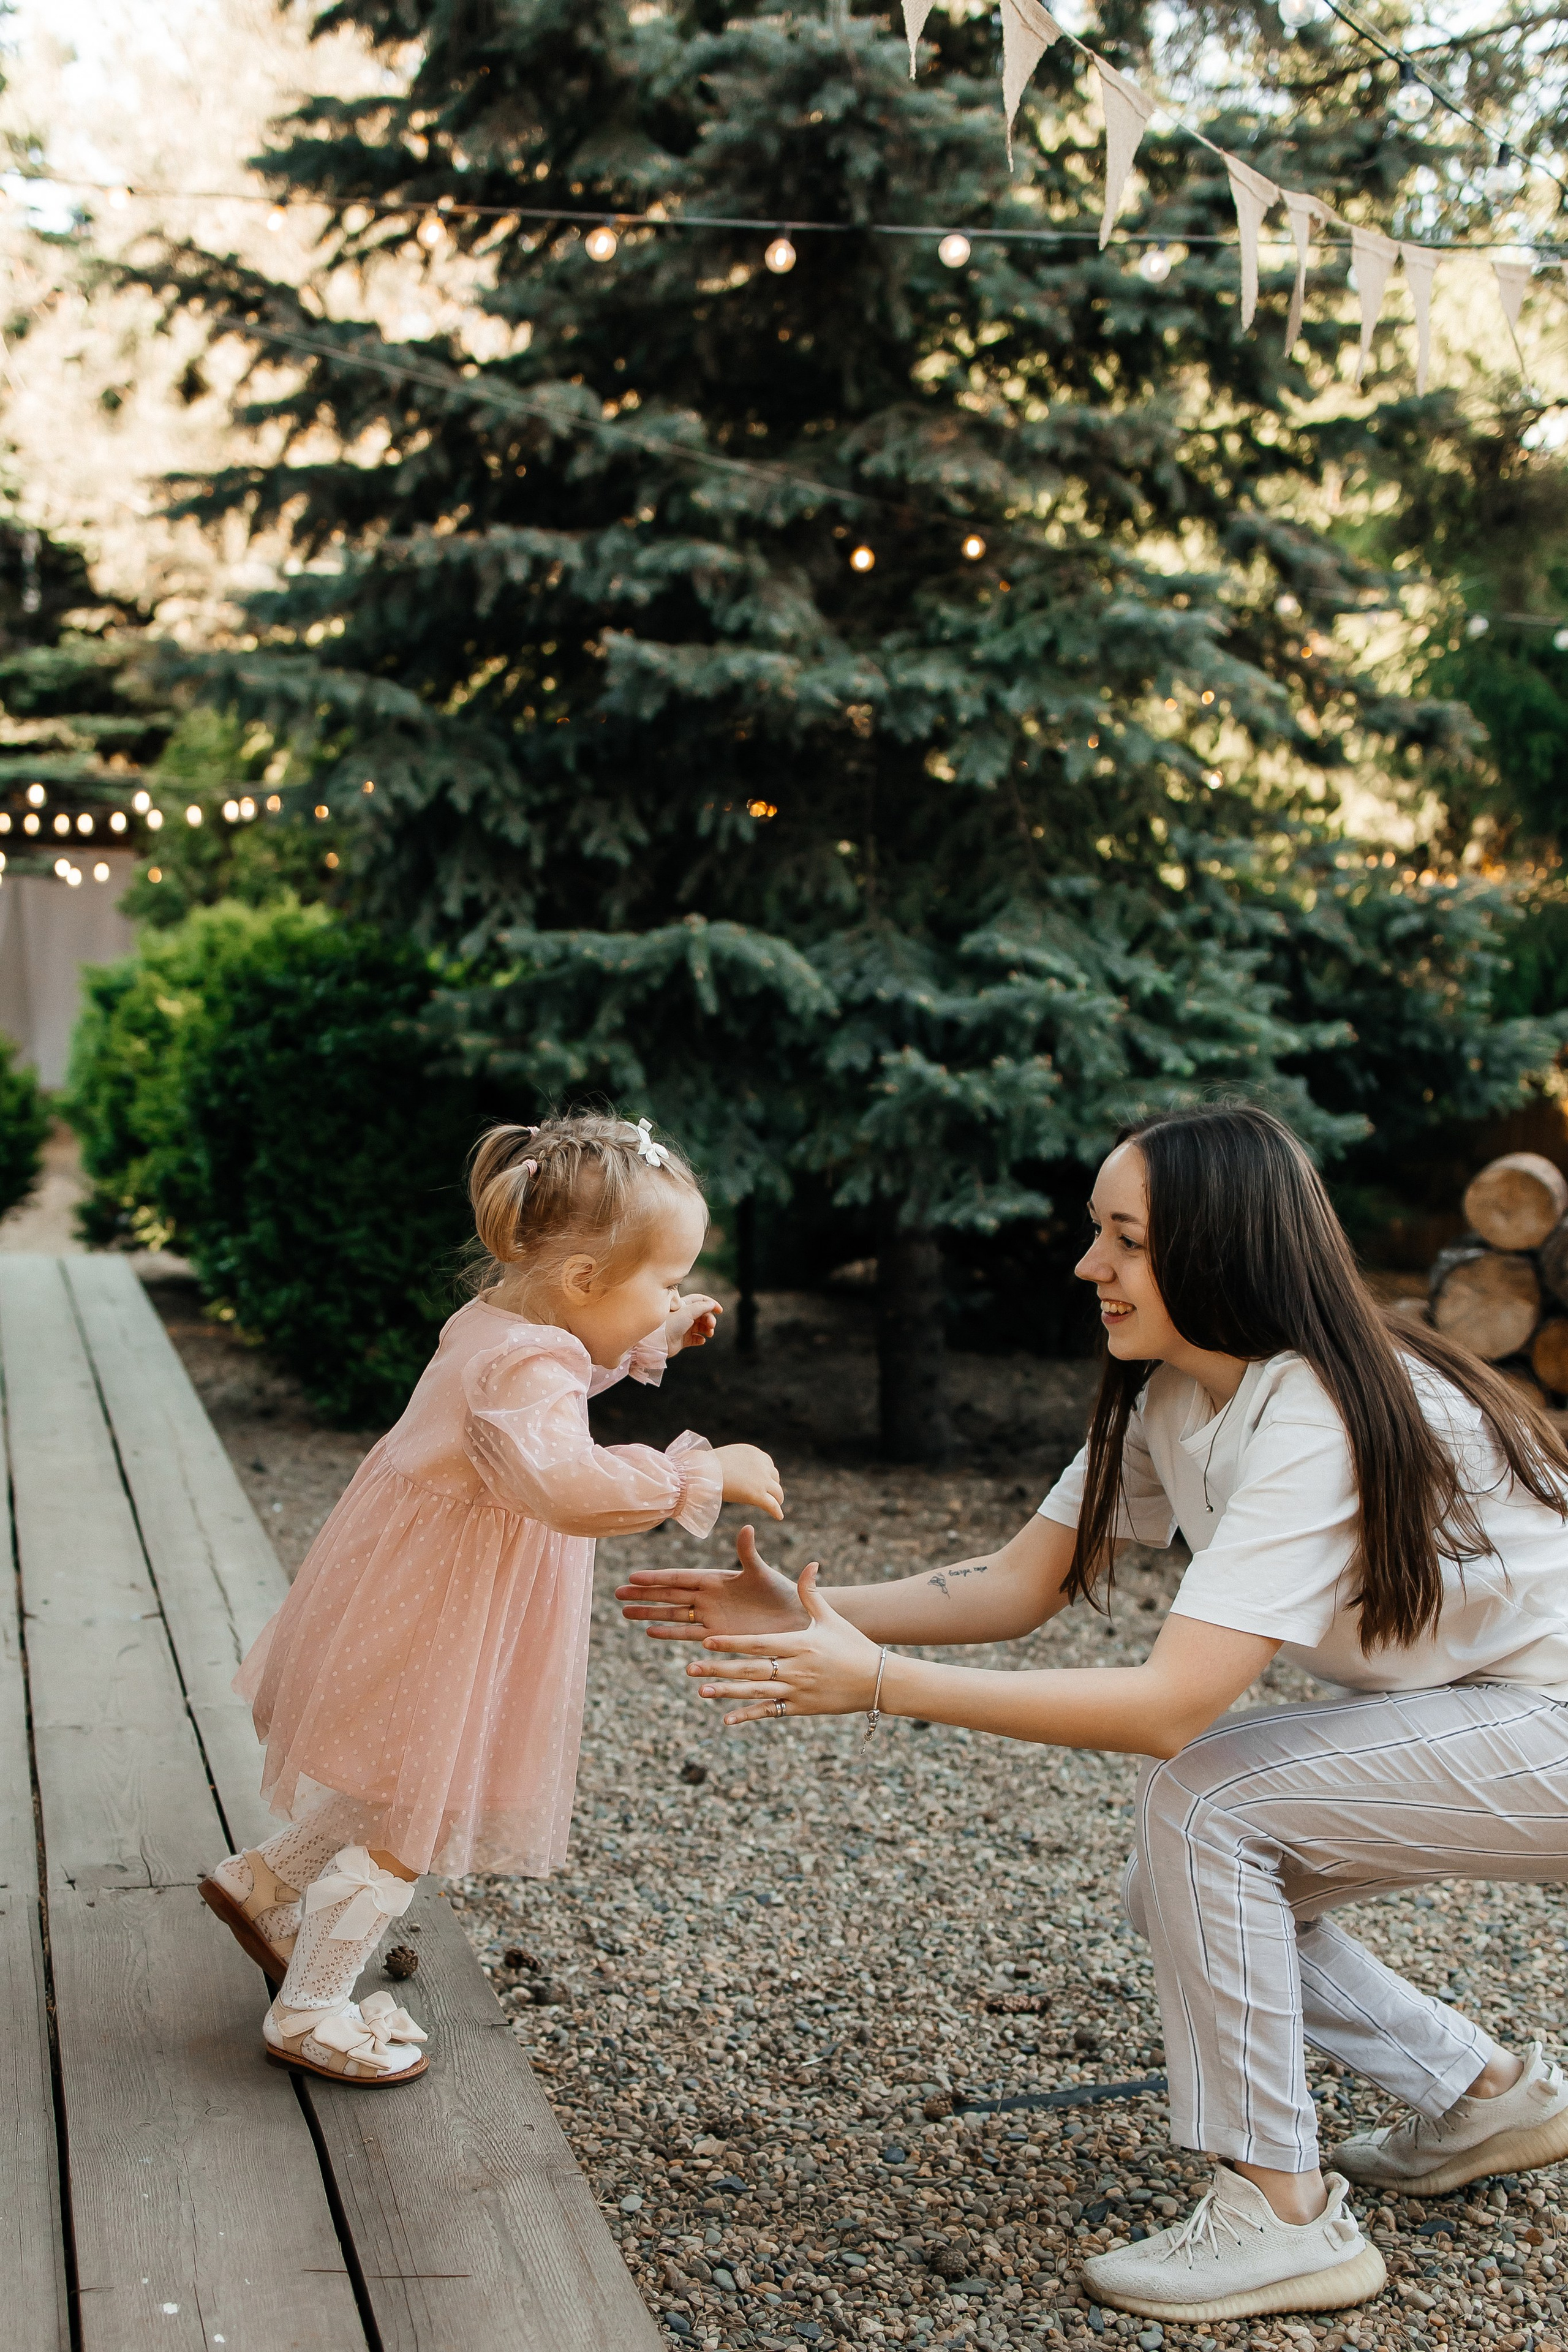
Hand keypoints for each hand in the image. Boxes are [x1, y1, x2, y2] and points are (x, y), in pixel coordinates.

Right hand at [617, 1524, 807, 1641]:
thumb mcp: (763, 1572)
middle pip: (670, 1594)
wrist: (795, 1618)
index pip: (680, 1577)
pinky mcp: (719, 1635)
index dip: (656, 1578)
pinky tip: (651, 1632)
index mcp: (717, 1578)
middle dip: (644, 1594)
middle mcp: (709, 1597)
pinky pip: (689, 1634)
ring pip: (674, 1614)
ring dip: (650, 1613)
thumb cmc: (782, 1591)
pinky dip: (670, 1633)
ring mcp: (712, 1617)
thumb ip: (749, 1553)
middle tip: (617, 1593)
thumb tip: (747, 1527)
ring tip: (625, 1613)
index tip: (633, 1576)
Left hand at [667, 1291, 721, 1351]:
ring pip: (700, 1327)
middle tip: (711, 1325)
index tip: (720, 1310)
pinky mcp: (683, 1340)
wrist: (659, 1342)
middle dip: (709, 1319)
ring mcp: (683, 1328)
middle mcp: (684, 1316)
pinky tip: (701, 1340)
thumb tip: (712, 1304)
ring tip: (709, 1334)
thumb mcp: (688, 1312)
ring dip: (707, 1329)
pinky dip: (700, 1339)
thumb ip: (702, 1307)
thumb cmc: (671, 1324)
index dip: (711, 1304)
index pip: (700, 1300)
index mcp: (683, 1306)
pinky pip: (695, 1339)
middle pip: (702, 1314)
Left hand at [689, 1563, 881, 1724]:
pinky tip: (726, 1719)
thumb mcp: (831, 1618)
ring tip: (700, 1690)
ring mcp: (797, 1691)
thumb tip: (810, 1564)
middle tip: (690, 1667)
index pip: (757, 1644)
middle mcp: (795, 1669)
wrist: (878, 1680)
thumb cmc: (853, 1645)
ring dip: (726, 1692)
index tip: (707, 1641)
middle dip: (718, 1669)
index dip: (731, 1643)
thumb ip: (812, 1594)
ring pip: (755, 1692)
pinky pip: (769, 1712)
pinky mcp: (801, 1709)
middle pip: (749, 1669)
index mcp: (799, 1644)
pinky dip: (748, 1715)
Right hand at [712, 1442, 783, 1520]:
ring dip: (776, 1499)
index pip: (767, 1464)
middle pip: (774, 1476)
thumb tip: (727, 1471)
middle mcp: (761, 1463)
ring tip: (775, 1506)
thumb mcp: (725, 1458)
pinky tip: (778, 1516)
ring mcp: (761, 1480)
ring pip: (777, 1492)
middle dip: (772, 1485)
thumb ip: (734, 1465)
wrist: (703, 1472)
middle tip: (769, 1494)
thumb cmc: (706, 1465)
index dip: (766, 1475)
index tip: (763, 1482)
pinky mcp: (758, 1494)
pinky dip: (776, 1511)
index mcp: (753, 1452)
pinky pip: (772, 1505)